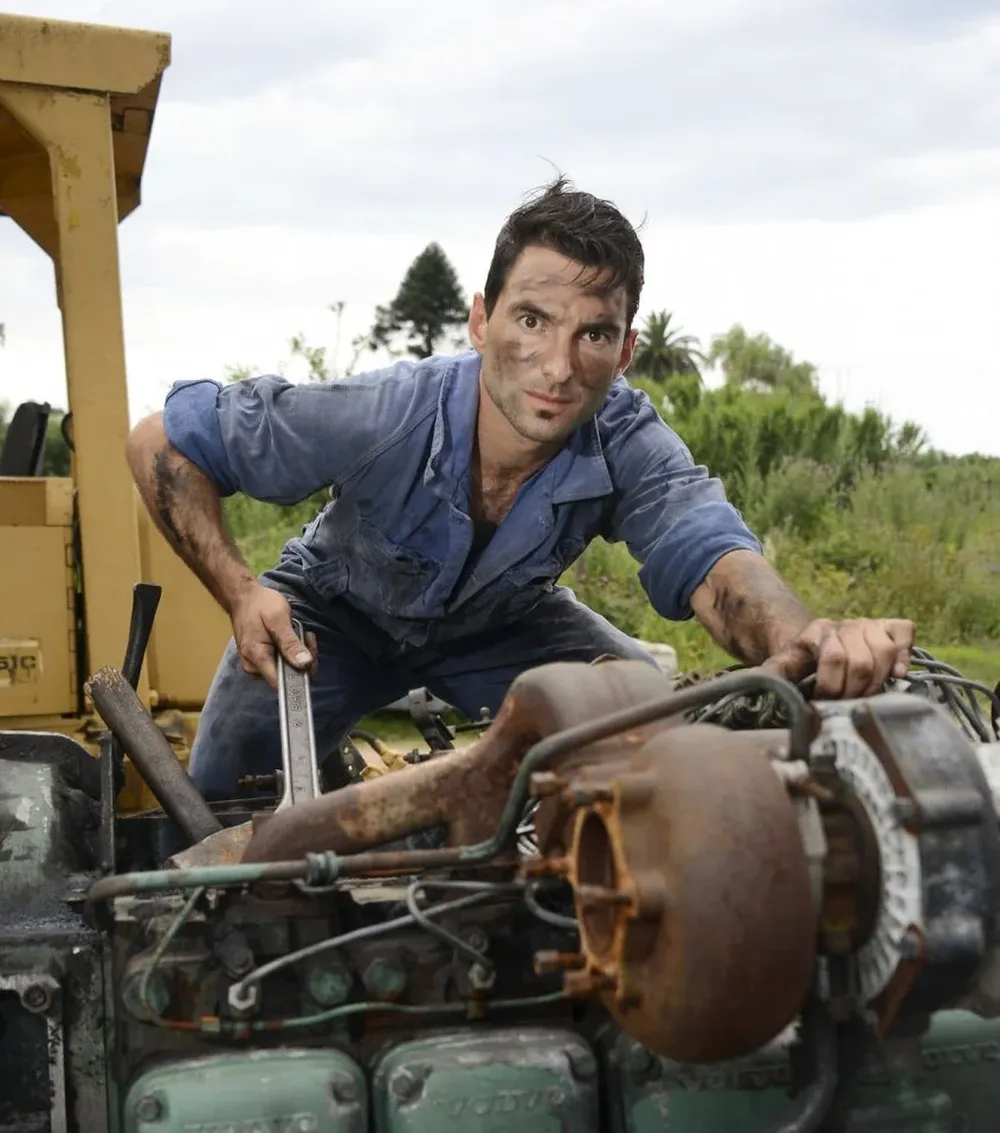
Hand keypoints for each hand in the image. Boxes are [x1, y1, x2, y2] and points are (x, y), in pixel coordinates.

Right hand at [230, 583, 316, 688]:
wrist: (244, 596)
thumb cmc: (260, 605)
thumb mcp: (278, 620)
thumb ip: (290, 643)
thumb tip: (304, 664)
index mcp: (257, 658)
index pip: (281, 683)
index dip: (300, 674)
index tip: (309, 655)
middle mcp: (253, 666)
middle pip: (286, 676)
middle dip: (302, 659)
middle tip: (306, 636)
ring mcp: (255, 664)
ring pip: (285, 669)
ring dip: (298, 653)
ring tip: (299, 632)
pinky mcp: (259, 659)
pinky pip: (280, 662)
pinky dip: (290, 651)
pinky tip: (293, 636)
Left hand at [761, 617, 914, 698]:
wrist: (819, 647)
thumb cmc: (803, 665)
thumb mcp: (783, 668)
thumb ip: (772, 676)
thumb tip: (760, 687)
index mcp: (817, 633)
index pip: (833, 658)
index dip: (831, 686)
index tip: (825, 702)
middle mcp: (845, 625)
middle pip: (861, 661)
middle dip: (854, 690)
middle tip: (846, 703)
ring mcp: (869, 624)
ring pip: (884, 651)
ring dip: (877, 681)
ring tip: (866, 695)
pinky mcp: (890, 627)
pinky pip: (904, 632)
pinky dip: (904, 653)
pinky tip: (896, 674)